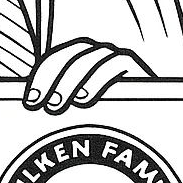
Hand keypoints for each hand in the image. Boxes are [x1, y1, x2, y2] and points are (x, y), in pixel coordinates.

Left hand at [24, 40, 152, 112]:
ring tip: (59, 105)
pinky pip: (118, 64)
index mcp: (80, 62)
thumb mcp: (83, 115)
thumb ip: (63, 107)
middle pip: (71, 55)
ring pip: (91, 58)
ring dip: (72, 81)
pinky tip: (85, 98)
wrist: (152, 127)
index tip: (30, 102)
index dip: (40, 77)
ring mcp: (118, 58)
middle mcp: (98, 55)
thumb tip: (34, 110)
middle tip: (44, 106)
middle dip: (53, 79)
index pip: (56, 58)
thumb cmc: (111, 123)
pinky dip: (99, 78)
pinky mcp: (138, 68)